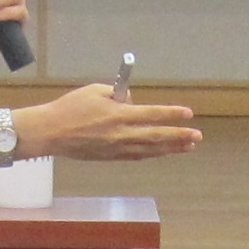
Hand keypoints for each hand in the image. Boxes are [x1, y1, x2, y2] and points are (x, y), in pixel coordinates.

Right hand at [23, 81, 200, 161]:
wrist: (51, 132)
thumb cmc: (71, 107)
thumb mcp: (95, 91)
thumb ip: (118, 95)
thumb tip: (132, 103)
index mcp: (119, 115)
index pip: (152, 114)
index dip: (171, 114)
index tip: (188, 113)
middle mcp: (122, 134)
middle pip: (156, 136)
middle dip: (179, 136)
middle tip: (197, 136)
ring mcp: (117, 148)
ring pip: (150, 150)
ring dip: (171, 148)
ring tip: (189, 147)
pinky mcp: (111, 157)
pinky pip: (137, 156)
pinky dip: (153, 154)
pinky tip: (163, 153)